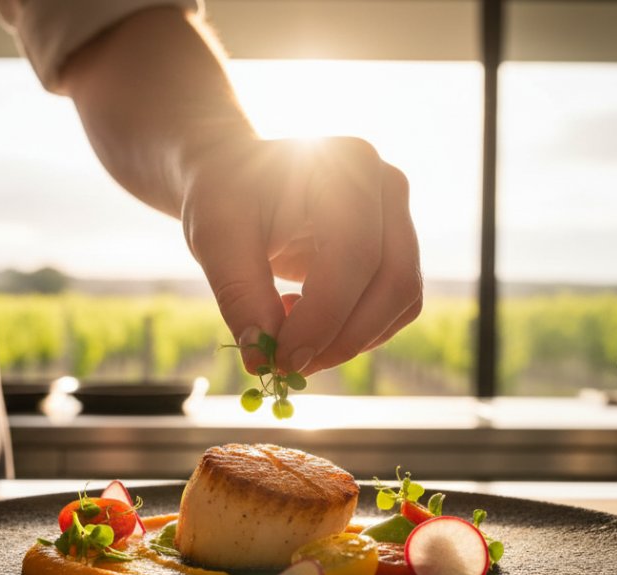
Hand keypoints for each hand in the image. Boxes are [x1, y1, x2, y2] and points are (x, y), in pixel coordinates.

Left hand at [182, 136, 421, 375]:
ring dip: (349, 341)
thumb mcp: (215, 235)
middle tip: (290, 366)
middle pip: (394, 282)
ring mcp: (399, 221)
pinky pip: (392, 310)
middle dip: (343, 338)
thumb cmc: (225, 195)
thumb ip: (239, 294)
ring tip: (288, 334)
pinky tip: (303, 322)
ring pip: (400, 303)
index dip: (323, 318)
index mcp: (349, 166)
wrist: (236, 179)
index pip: (356, 256)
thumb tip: (261, 358)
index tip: (280, 359)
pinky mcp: (395, 254)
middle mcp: (387, 189)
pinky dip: (352, 333)